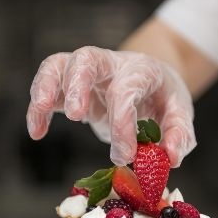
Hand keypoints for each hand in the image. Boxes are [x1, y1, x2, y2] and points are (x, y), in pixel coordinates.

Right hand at [26, 46, 195, 166]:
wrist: (151, 83)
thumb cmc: (163, 99)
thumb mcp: (180, 115)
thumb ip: (179, 135)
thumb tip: (171, 158)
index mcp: (142, 70)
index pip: (127, 88)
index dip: (123, 122)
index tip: (125, 155)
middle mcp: (112, 64)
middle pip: (88, 58)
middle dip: (78, 85)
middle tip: (77, 116)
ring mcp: (89, 71)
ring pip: (60, 64)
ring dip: (46, 88)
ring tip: (40, 117)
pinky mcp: (72, 84)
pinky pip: (49, 84)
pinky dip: (38, 106)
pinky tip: (37, 131)